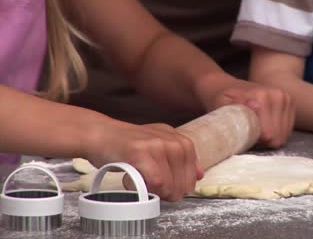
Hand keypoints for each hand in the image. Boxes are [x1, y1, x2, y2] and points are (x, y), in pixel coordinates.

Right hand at [84, 121, 202, 200]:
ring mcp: (156, 145)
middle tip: (155, 189)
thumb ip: (180, 159)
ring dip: (159, 192)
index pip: (193, 171)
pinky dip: (149, 188)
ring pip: (171, 183)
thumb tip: (199, 175)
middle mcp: (171, 140)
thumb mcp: (160, 145)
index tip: (169, 187)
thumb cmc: (128, 144)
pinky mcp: (141, 153)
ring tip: (145, 184)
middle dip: (171, 192)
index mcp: (179, 139)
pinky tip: (137, 182)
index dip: (181, 185)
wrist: (100, 134)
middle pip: (184, 181)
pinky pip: (157, 181)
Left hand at [198, 74, 294, 147]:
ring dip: (270, 138)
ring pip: (284, 135)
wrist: (225, 85)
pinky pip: (288, 130)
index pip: (268, 135)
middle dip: (263, 141)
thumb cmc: (220, 98)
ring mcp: (286, 98)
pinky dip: (276, 132)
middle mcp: (278, 96)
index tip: (242, 135)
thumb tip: (254, 113)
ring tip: (254, 129)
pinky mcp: (290, 103)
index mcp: (262, 97)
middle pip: (278, 137)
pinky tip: (264, 126)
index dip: (254, 142)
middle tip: (247, 133)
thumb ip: (233, 112)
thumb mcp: (220, 105)